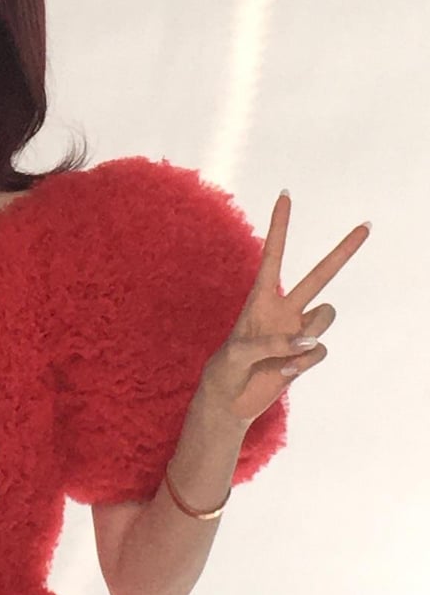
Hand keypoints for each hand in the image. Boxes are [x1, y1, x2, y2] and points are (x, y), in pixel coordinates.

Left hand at [200, 191, 369, 426]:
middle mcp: (285, 308)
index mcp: (261, 297)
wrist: (232, 399)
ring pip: (325, 318)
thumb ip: (270, 342)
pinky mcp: (307, 355)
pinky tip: (282, 371)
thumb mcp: (238, 352)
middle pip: (320, 275)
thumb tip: (309, 339)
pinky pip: (319, 351)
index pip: (274, 254)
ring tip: (281, 355)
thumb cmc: (227, 369)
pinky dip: (302, 362)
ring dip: (309, 334)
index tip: (285, 194)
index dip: (279, 226)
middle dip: (343, 251)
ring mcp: (299, 330)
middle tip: (367, 225)